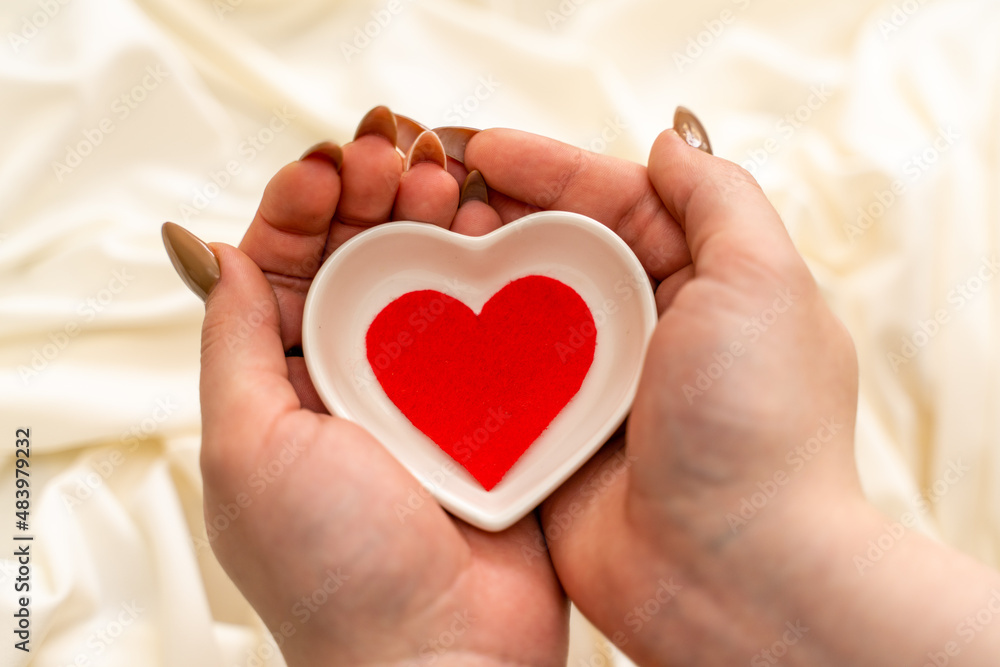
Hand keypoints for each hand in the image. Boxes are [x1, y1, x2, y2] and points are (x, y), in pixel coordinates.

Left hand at [194, 107, 565, 666]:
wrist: (444, 658)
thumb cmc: (335, 572)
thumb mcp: (249, 448)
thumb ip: (231, 345)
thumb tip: (214, 252)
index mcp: (285, 387)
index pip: (283, 271)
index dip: (298, 210)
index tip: (324, 171)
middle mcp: (357, 383)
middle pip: (360, 262)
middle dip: (370, 199)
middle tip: (394, 160)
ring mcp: (431, 392)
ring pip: (429, 280)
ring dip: (433, 221)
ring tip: (447, 185)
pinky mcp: (496, 408)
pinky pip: (493, 322)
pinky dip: (493, 270)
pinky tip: (498, 234)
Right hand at [463, 124, 999, 664]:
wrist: (730, 574)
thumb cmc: (756, 427)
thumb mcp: (762, 283)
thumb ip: (719, 200)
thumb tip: (670, 141)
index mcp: (701, 286)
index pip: (616, 202)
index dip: (549, 167)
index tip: (481, 149)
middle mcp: (646, 332)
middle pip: (558, 250)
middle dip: (499, 214)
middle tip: (432, 192)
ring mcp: (595, 388)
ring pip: (520, 310)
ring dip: (471, 275)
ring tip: (415, 244)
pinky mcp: (553, 441)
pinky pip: (498, 381)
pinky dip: (463, 349)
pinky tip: (421, 321)